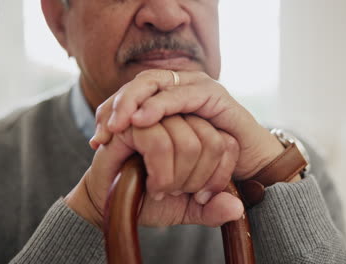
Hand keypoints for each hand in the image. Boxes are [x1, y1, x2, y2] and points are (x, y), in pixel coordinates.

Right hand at [65, 114, 242, 228]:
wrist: (110, 203)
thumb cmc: (149, 199)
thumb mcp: (188, 208)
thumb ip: (213, 209)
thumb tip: (236, 209)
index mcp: (198, 131)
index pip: (227, 144)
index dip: (219, 177)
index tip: (202, 199)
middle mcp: (180, 118)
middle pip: (210, 141)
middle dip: (194, 179)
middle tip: (174, 192)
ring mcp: (157, 117)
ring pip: (188, 141)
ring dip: (175, 177)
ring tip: (160, 188)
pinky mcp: (132, 124)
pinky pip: (160, 142)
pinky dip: (160, 173)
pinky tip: (151, 184)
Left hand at [90, 69, 283, 179]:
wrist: (248, 166)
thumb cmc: (206, 164)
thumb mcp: (165, 159)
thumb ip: (138, 145)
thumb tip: (99, 144)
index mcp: (166, 98)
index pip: (130, 95)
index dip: (109, 112)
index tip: (97, 141)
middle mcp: (179, 86)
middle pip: (139, 83)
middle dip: (117, 105)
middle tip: (104, 131)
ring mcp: (196, 86)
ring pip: (154, 82)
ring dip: (132, 102)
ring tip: (117, 124)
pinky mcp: (212, 94)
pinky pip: (180, 95)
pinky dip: (159, 106)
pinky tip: (142, 120)